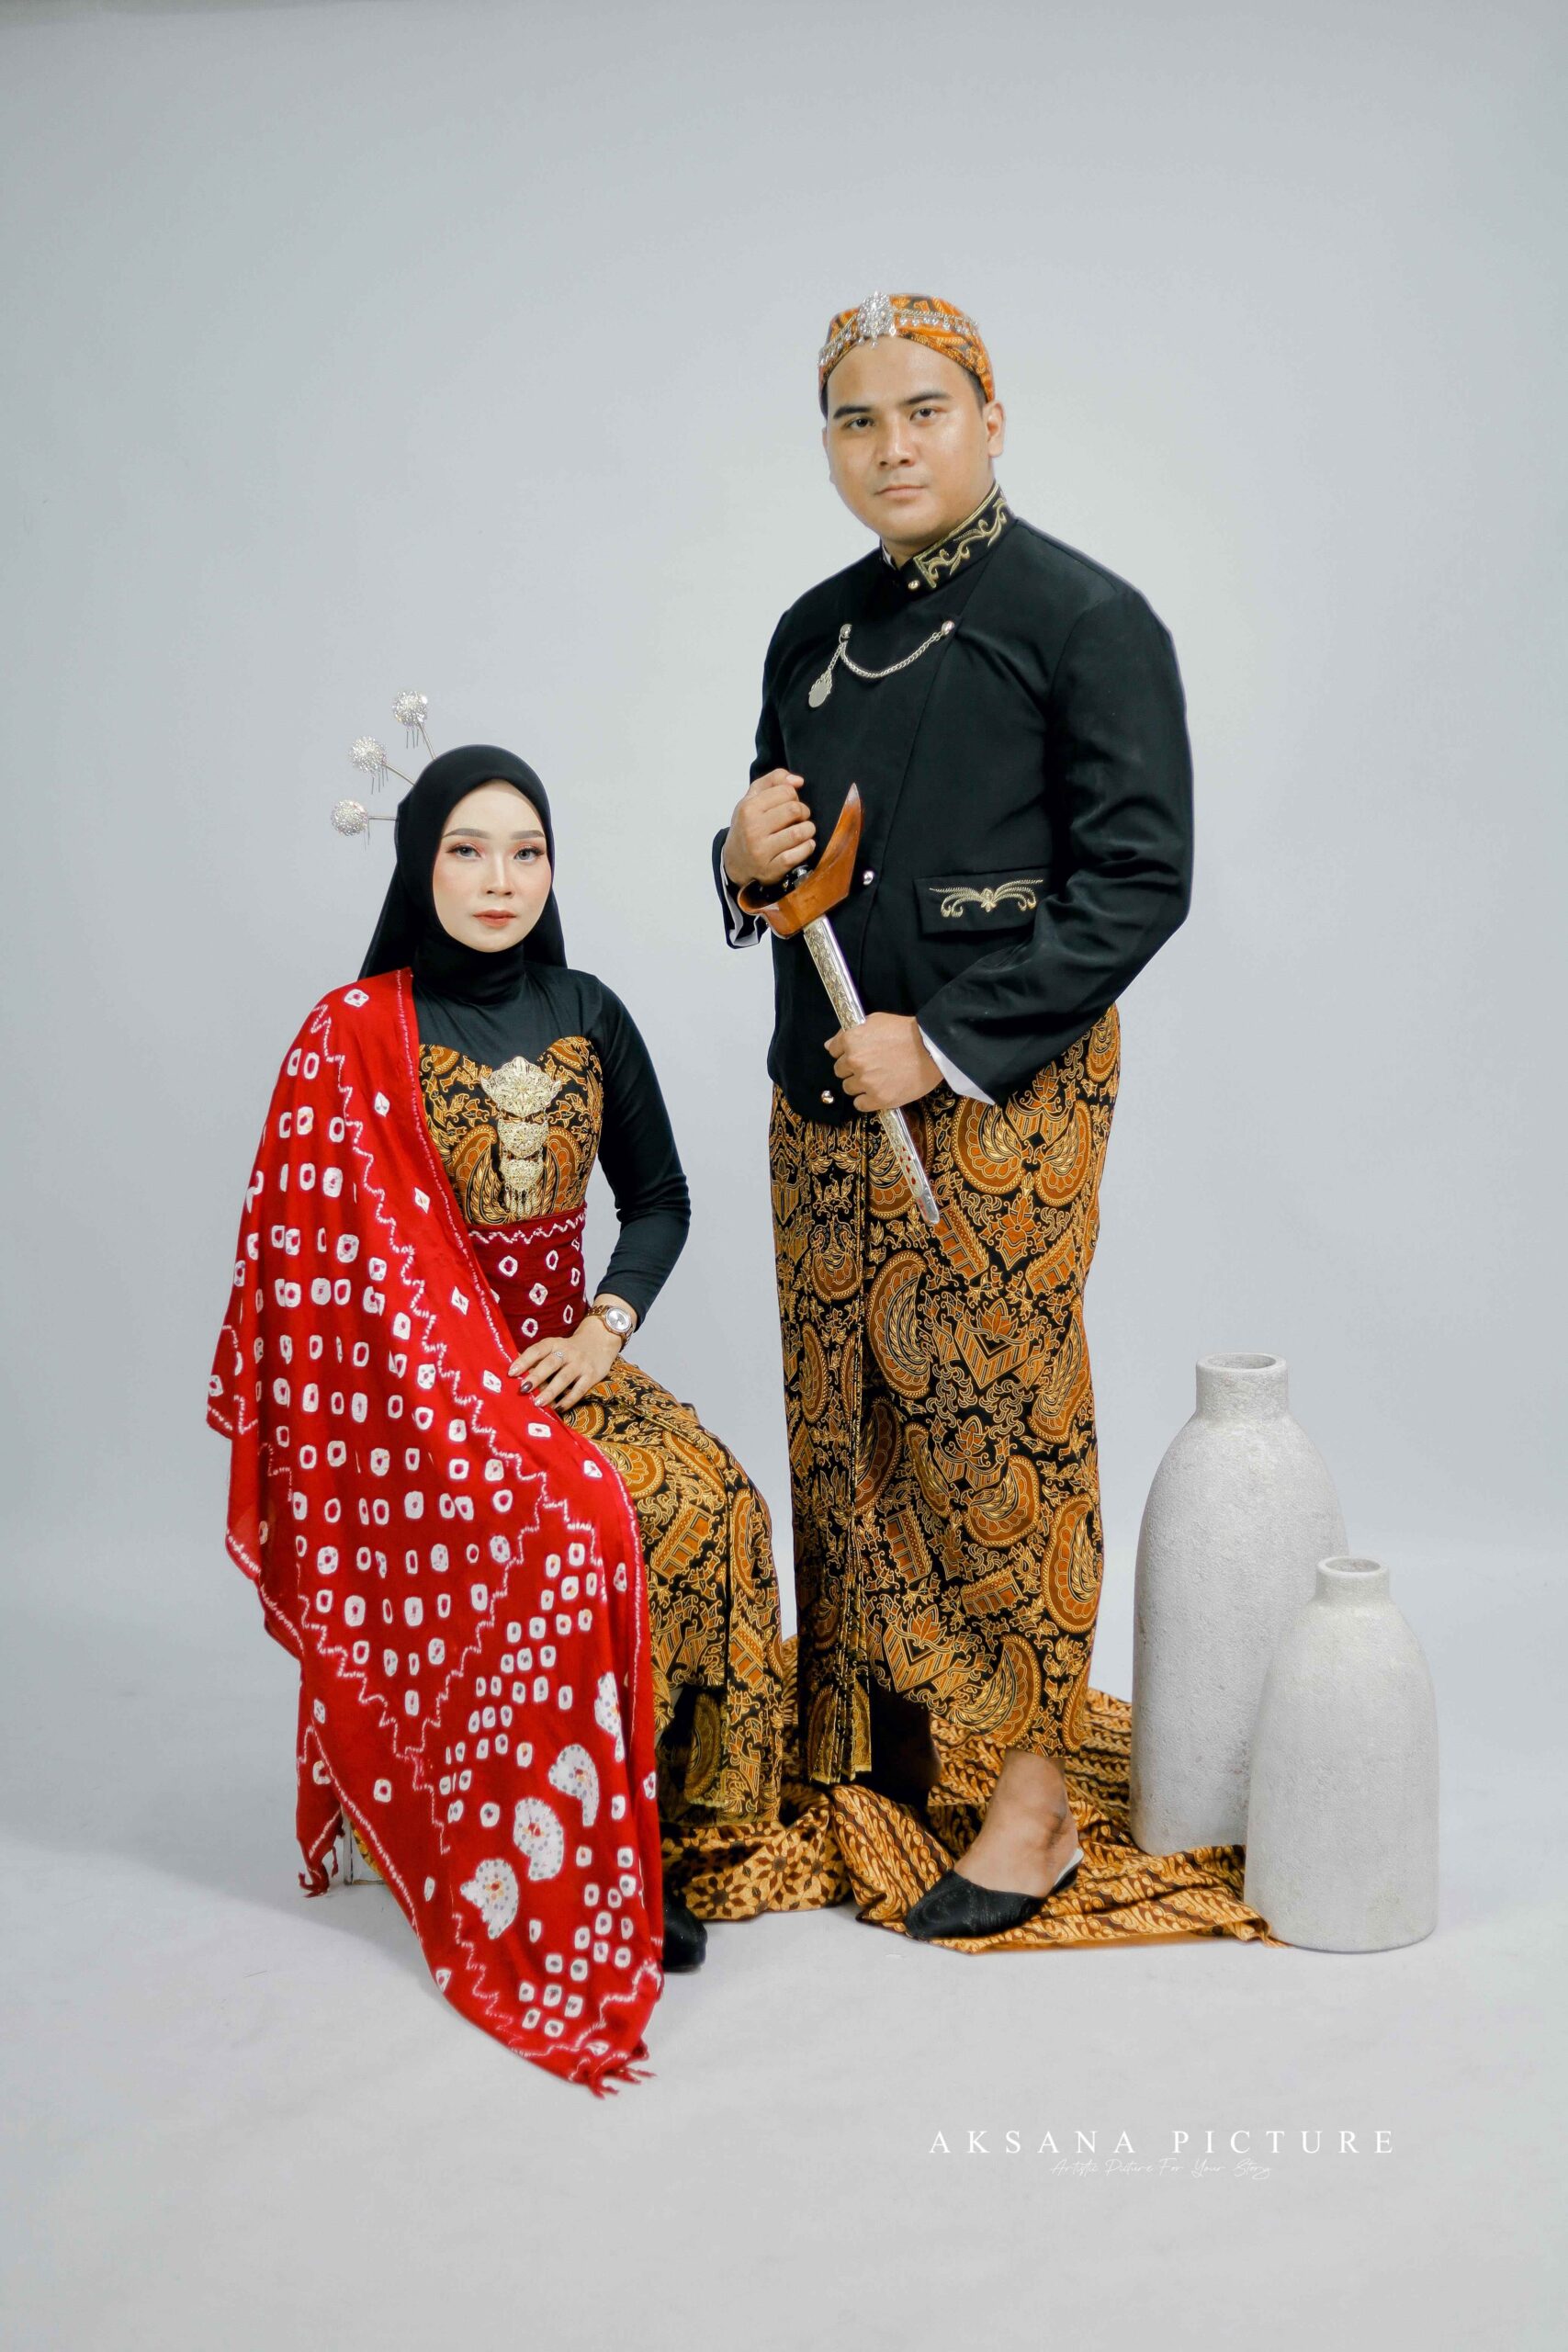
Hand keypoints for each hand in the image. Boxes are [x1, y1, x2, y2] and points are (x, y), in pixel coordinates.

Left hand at [509, 1318, 621, 1410]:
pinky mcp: (591, 1375)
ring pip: (564, 1378)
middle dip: (536, 1376)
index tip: (511, 1372)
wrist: (600, 1340)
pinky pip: (579, 1389)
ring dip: (550, 1391)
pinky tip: (558, 1408)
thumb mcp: (555, 1347)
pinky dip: (568, 1400)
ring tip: (538, 1403)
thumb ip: (539, 1358)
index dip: (524, 1360)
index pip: (537, 1350)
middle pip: (550, 1364)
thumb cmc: (569, 1349)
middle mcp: (567, 1352)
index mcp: (554, 1343)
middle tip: (523, 1389)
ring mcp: (580, 1364)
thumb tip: (514, 1373)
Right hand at [722, 769, 815, 887]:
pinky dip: (807, 847)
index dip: (794, 796)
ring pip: (799, 833)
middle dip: (804, 812)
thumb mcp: (752, 799)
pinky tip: (804, 845)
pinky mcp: (771, 869)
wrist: (735, 862)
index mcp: (748, 808)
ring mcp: (761, 851)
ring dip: (808, 830)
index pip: (786, 791)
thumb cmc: (747, 826)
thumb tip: (798, 781)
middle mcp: (753, 829)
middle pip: (795, 810)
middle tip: (800, 818)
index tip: (790, 804)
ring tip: (804, 831)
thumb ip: (773, 781)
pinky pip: (798, 855)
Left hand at [826, 1013, 940, 1112]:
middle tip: (871, 1065)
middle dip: (852, 1068)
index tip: (857, 1054)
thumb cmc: (905, 1032)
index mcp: (851, 1040)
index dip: (845, 1052)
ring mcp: (865, 1081)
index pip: (833, 1051)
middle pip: (840, 1071)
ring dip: (860, 1084)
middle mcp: (854, 1061)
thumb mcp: (875, 1020)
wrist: (932, 1049)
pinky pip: (860, 1104)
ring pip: (849, 1088)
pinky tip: (879, 1091)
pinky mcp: (878, 1099)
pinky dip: (867, 1100)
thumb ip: (849, 1032)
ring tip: (878, 1078)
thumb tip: (829, 1045)